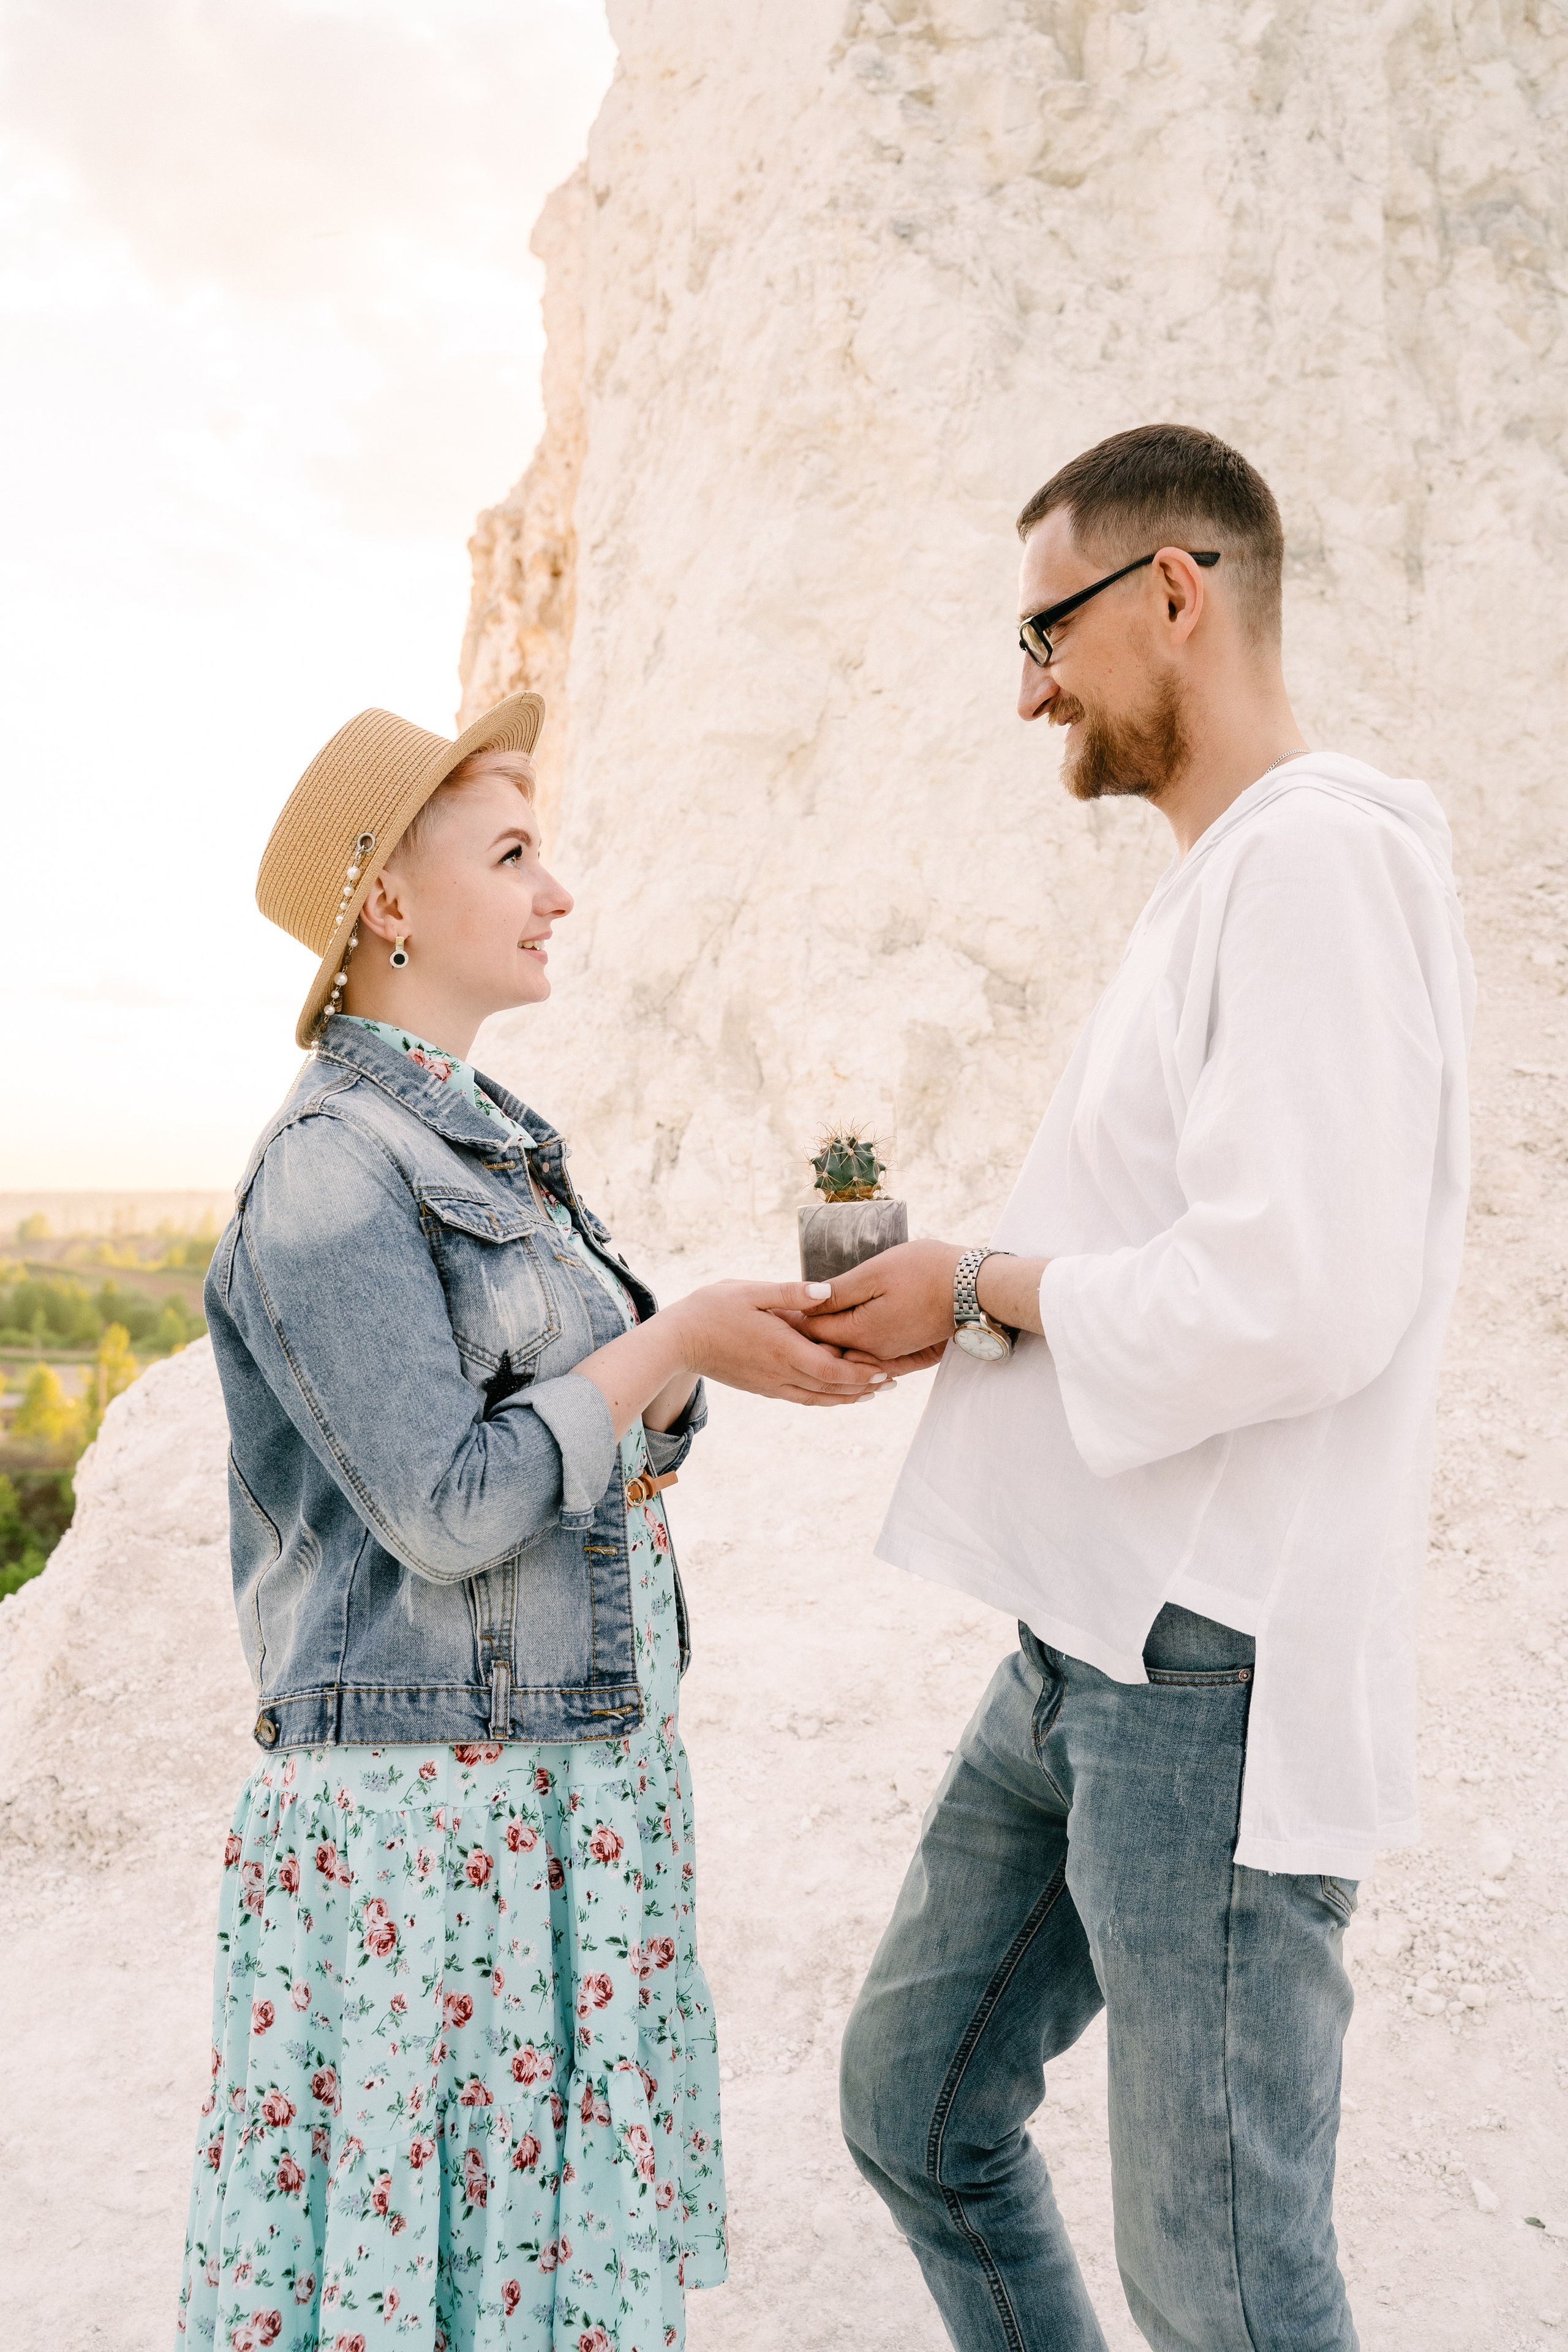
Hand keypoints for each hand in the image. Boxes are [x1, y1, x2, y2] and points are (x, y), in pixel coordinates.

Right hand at [668, 1280, 895, 1407]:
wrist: (679, 1341)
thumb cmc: (713, 1309)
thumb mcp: (751, 1291)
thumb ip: (790, 1293)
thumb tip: (827, 1291)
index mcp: (782, 1349)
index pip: (831, 1371)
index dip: (862, 1375)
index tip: (886, 1371)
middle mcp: (780, 1373)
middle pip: (831, 1390)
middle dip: (863, 1388)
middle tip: (891, 1382)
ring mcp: (771, 1384)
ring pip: (817, 1399)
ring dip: (847, 1398)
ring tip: (872, 1392)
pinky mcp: (763, 1387)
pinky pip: (801, 1398)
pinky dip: (824, 1398)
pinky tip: (834, 1392)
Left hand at [799, 1240, 964, 1367]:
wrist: (974, 1288)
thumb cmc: (926, 1271)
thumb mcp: (875, 1272)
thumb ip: (838, 1291)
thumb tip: (806, 1303)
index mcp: (860, 1331)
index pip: (813, 1330)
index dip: (797, 1315)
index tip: (787, 1301)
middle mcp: (873, 1351)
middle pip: (829, 1347)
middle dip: (811, 1330)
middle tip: (796, 1309)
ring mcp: (891, 1355)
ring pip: (849, 1352)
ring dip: (832, 1338)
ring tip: (820, 1315)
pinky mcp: (906, 1352)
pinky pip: (871, 1355)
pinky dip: (855, 1346)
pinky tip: (851, 1330)